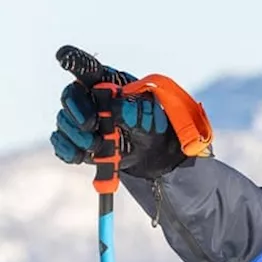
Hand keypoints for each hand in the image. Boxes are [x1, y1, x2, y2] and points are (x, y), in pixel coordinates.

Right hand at [50, 65, 185, 178]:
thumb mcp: (151, 115)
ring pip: (64, 121)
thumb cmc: (150, 125)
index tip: (63, 56)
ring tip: (96, 145)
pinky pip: (61, 143)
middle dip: (77, 111)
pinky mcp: (75, 140)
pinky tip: (80, 156)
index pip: (87, 68)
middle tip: (90, 125)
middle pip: (70, 96)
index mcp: (107, 82)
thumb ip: (135, 108)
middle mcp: (89, 97)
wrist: (152, 153)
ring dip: (76, 135)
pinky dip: (68, 150)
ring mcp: (79, 118)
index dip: (74, 60)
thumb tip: (117, 107)